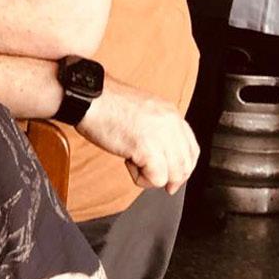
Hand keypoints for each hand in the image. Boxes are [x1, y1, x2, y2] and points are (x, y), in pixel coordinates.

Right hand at [75, 79, 198, 193]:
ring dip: (154, 176)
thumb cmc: (103, 104)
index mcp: (170, 112)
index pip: (191, 148)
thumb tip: (158, 152)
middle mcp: (171, 123)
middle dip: (172, 178)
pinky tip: (128, 164)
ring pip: (175, 174)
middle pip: (186, 163)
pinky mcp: (148, 150)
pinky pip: (156, 179)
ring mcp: (162, 136)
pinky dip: (142, 178)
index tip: (172, 175)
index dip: (183, 166)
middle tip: (154, 180)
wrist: (87, 98)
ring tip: (133, 164)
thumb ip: (155, 128)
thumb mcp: (140, 110)